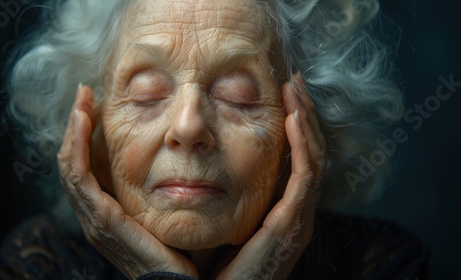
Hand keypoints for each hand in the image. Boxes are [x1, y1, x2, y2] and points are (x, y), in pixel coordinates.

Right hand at [57, 85, 198, 278]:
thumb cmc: (178, 253)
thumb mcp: (165, 213)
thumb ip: (161, 190)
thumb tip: (177, 161)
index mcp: (108, 213)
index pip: (87, 169)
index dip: (86, 138)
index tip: (95, 106)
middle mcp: (95, 215)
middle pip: (74, 164)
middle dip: (76, 128)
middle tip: (84, 95)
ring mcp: (95, 219)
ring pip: (72, 167)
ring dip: (73, 131)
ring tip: (82, 101)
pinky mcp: (104, 221)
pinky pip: (81, 178)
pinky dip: (77, 148)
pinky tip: (83, 121)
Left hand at [216, 73, 326, 279]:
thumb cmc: (212, 268)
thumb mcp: (220, 222)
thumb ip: (222, 196)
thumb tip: (202, 165)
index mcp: (281, 213)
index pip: (298, 161)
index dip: (295, 127)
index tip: (284, 96)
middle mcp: (295, 214)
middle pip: (311, 154)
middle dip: (305, 116)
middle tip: (295, 83)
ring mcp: (296, 221)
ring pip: (312, 160)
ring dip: (306, 122)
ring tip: (296, 90)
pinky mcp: (289, 227)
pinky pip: (304, 178)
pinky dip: (303, 146)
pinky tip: (294, 118)